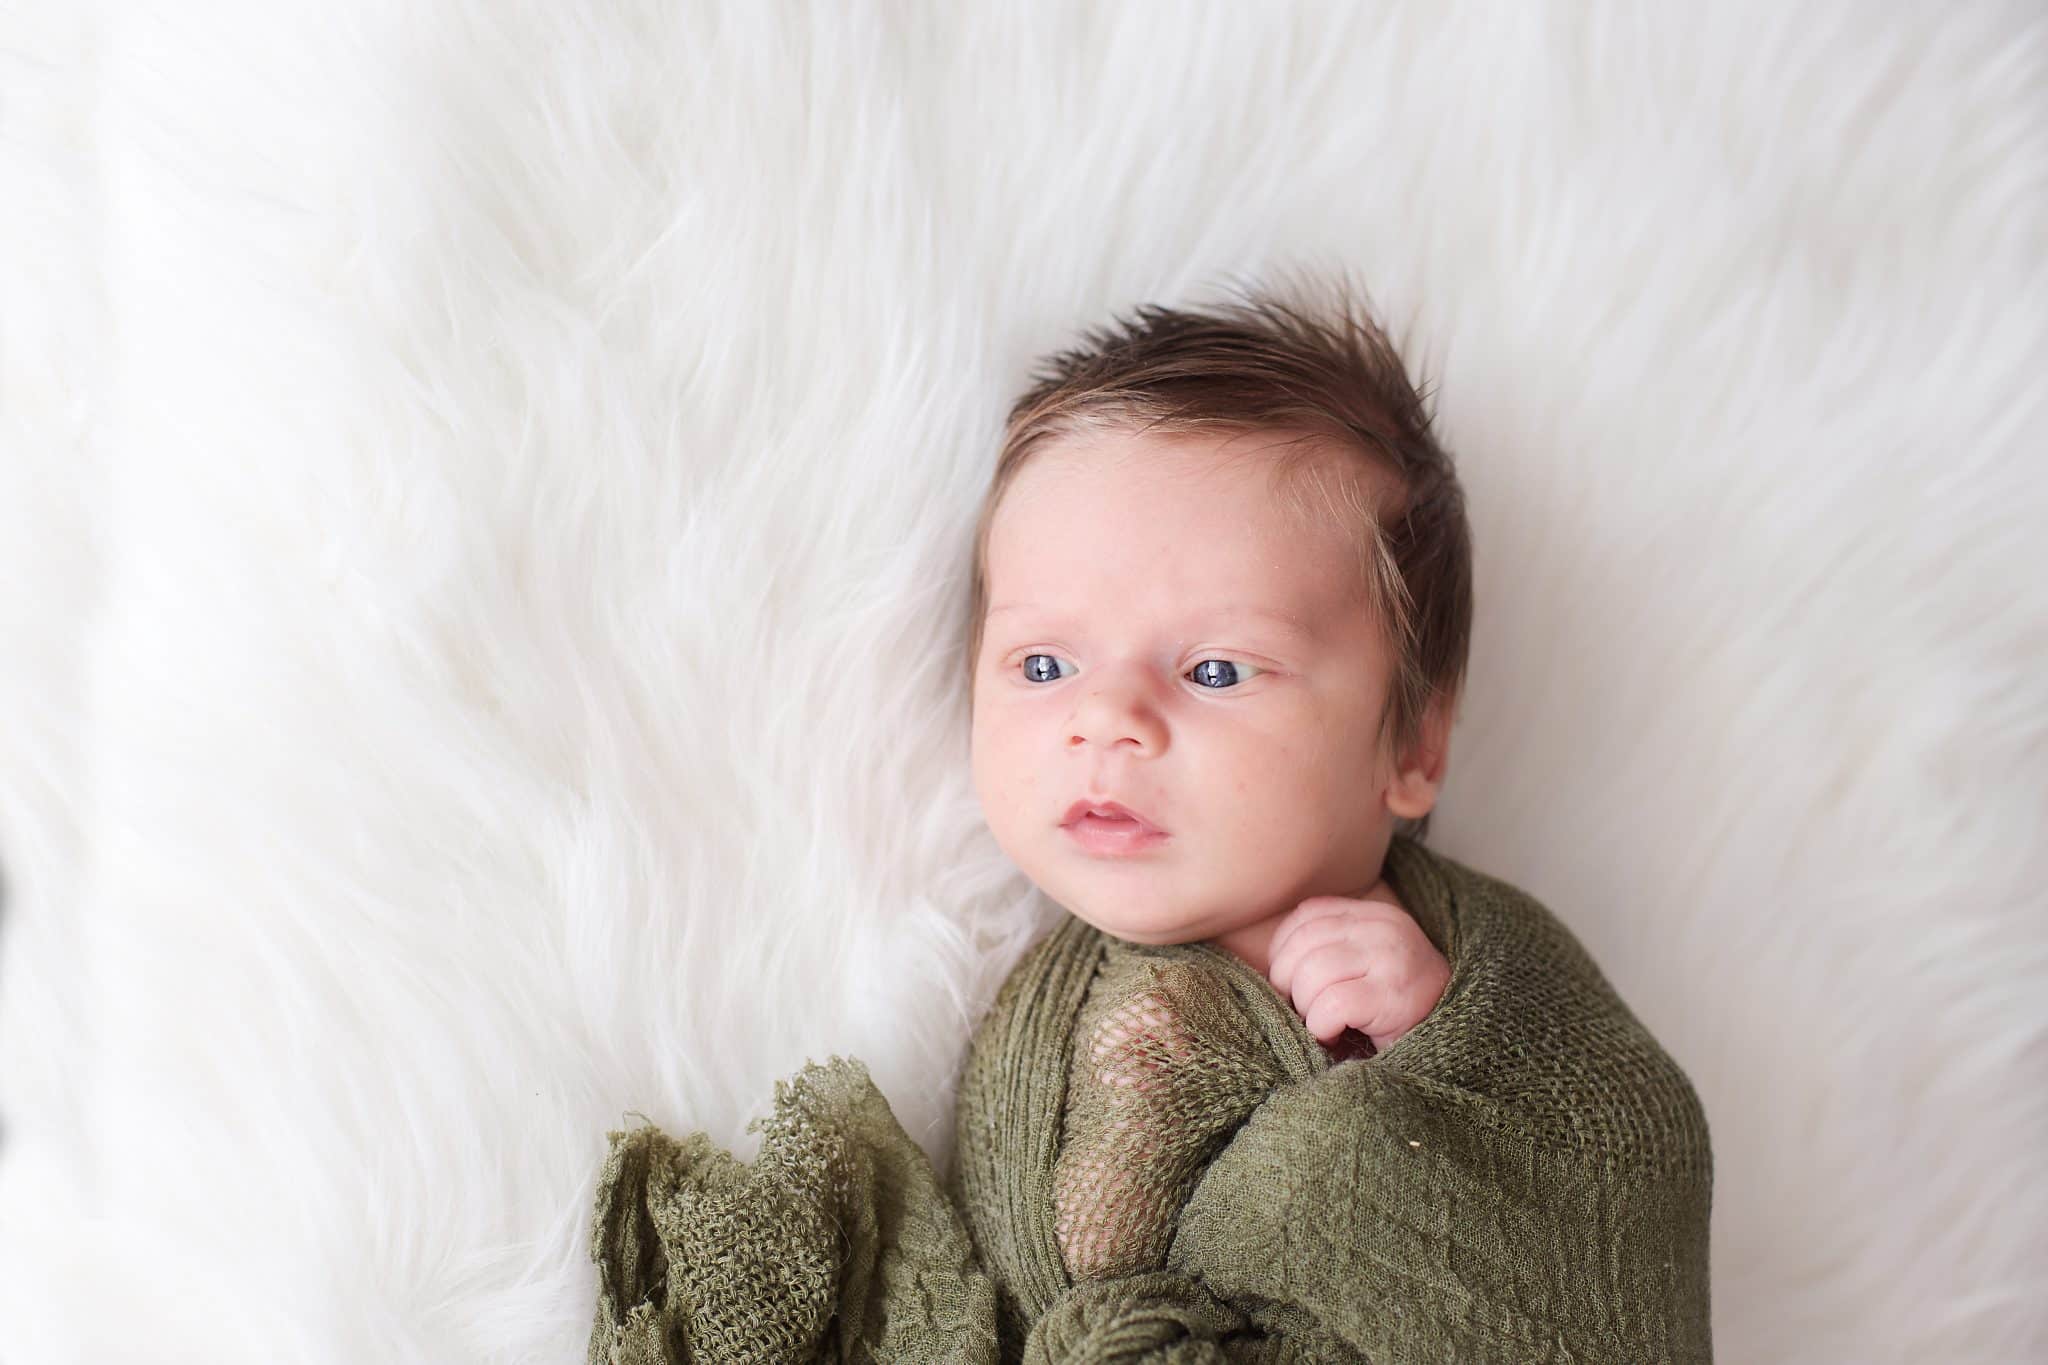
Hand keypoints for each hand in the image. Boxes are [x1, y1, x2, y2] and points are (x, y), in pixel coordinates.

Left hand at [1265, 883, 1449, 1052]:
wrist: (1456, 1035)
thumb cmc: (1396, 1006)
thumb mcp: (1365, 961)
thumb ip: (1329, 947)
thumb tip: (1273, 968)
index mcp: (1373, 914)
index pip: (1307, 915)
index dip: (1284, 951)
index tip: (1291, 981)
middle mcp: (1382, 928)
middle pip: (1302, 947)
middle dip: (1289, 985)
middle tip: (1305, 1009)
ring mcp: (1390, 960)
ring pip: (1311, 975)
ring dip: (1306, 1009)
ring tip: (1324, 1023)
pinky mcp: (1392, 997)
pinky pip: (1331, 1006)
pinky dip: (1321, 1027)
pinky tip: (1335, 1035)